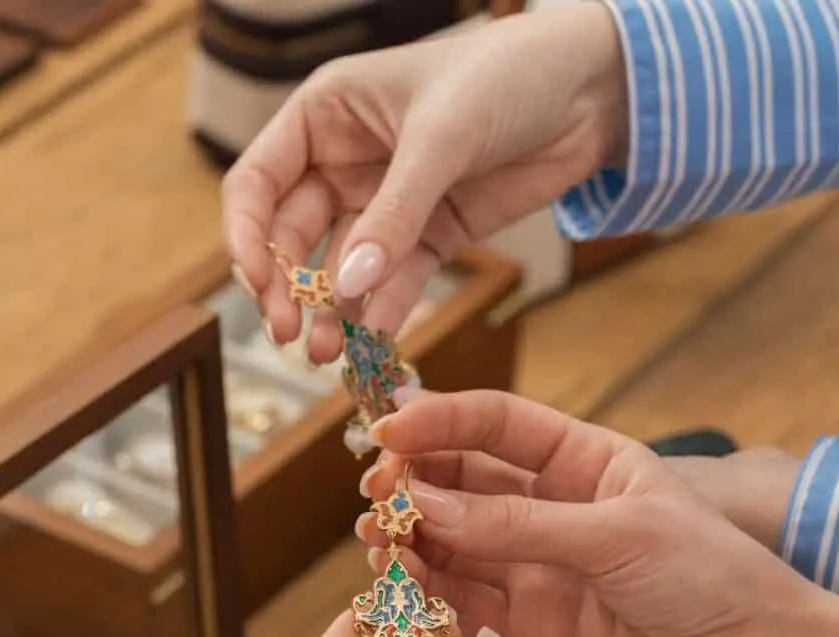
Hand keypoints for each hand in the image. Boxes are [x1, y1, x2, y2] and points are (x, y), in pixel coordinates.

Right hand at [222, 5, 626, 361]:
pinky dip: (383, 313)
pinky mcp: (430, 236)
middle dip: (288, 287)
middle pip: (293, 236)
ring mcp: (387, 204)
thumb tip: (350, 285)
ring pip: (342, 269)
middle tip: (289, 336)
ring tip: (327, 357)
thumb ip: (394, 213)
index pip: (258, 181)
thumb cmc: (507, 77)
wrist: (591, 92)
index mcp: (326, 115)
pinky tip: (373, 343)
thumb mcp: (442, 136)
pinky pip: (395, 282)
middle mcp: (346, 162)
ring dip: (332, 313)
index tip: (258, 284)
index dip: (247, 234)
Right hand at [357, 390, 819, 636]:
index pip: (498, 425)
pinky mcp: (528, 629)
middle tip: (373, 490)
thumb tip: (424, 507)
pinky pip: (463, 601)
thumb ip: (518, 526)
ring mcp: (537, 570)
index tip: (388, 428)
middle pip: (465, 482)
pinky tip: (397, 577)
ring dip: (410, 535)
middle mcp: (553, 510)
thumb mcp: (617, 534)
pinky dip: (426, 589)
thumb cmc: (710, 578)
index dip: (441, 420)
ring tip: (373, 534)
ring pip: (454, 542)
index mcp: (585, 462)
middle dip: (415, 480)